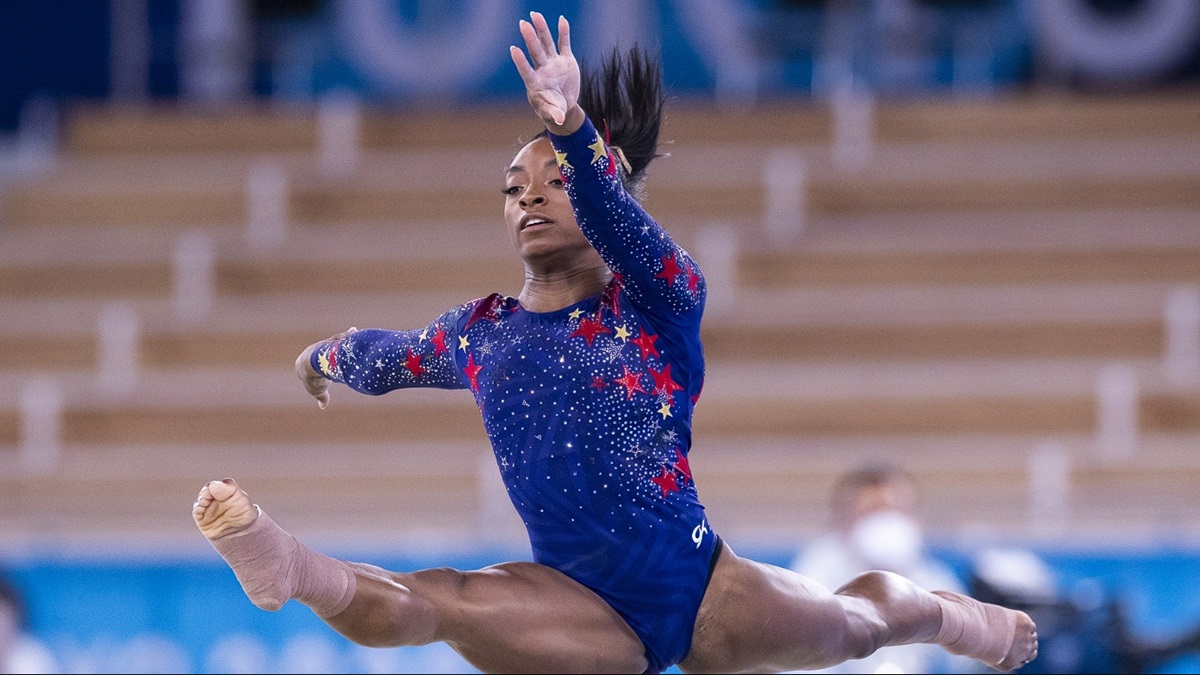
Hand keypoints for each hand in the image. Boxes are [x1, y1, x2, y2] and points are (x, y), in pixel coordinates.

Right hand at [295, 327, 357, 409]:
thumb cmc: (314, 379)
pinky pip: (340, 337)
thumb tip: (323, 407)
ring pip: (334, 343)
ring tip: (352, 336)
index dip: (322, 365)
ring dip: (341, 341)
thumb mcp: (318, 391)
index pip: (315, 364)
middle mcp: (314, 351)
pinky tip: (355, 331)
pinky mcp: (330, 341)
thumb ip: (322, 397)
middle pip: (325, 351)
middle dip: (332, 350)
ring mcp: (322, 346)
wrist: (313, 365)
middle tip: (341, 352)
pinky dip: (347, 335)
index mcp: (306, 362)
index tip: (328, 366)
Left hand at [510, 12, 583, 133]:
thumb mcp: (553, 114)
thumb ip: (555, 114)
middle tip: (523, 24)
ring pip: (547, 43)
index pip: (526, 70)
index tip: (513, 49)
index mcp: (536, 83)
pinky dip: (563, 32)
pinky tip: (562, 20)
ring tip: (535, 15)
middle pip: (535, 52)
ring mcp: (553, 63)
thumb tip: (559, 119)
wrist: (564, 106)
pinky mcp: (565, 60)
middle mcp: (543, 70)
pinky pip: (564, 44)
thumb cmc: (553, 110)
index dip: (520, 61)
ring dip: (542, 30)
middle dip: (530, 38)